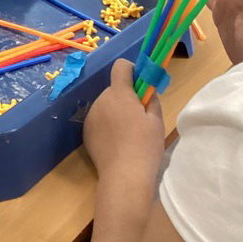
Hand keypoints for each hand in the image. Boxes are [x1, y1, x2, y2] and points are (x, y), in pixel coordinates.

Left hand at [84, 59, 164, 179]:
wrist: (124, 174)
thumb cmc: (145, 145)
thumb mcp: (156, 120)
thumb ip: (151, 98)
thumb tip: (147, 88)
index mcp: (119, 94)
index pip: (121, 67)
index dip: (132, 71)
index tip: (141, 85)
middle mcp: (101, 100)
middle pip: (114, 89)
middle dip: (126, 97)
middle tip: (139, 117)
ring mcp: (91, 115)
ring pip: (106, 105)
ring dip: (115, 111)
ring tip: (128, 134)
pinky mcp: (86, 130)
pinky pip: (98, 119)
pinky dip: (106, 124)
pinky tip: (116, 142)